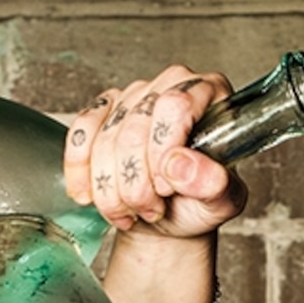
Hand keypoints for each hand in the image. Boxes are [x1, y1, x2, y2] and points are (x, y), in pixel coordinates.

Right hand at [63, 65, 242, 237]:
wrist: (167, 217)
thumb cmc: (199, 203)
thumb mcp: (222, 202)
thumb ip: (214, 185)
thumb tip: (181, 166)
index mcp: (211, 94)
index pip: (176, 105)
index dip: (163, 151)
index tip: (165, 186)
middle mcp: (172, 85)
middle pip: (136, 125)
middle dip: (136, 179)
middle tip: (151, 209)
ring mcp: (135, 95)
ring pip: (107, 136)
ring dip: (111, 185)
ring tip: (130, 210)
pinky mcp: (104, 109)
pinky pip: (81, 132)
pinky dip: (81, 170)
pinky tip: (91, 193)